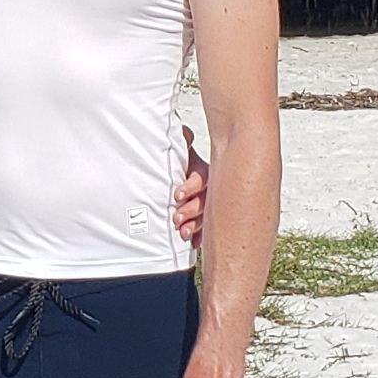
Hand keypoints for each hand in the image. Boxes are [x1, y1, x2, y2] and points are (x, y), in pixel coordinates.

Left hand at [171, 124, 208, 248]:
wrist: (168, 175)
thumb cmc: (175, 162)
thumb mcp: (177, 149)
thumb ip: (181, 141)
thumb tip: (185, 133)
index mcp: (203, 171)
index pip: (202, 178)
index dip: (190, 187)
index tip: (176, 195)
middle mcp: (209, 188)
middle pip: (206, 200)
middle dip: (192, 210)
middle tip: (176, 218)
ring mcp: (208, 204)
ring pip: (207, 216)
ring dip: (194, 225)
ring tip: (181, 232)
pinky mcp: (204, 219)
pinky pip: (205, 230)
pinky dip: (198, 236)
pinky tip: (193, 244)